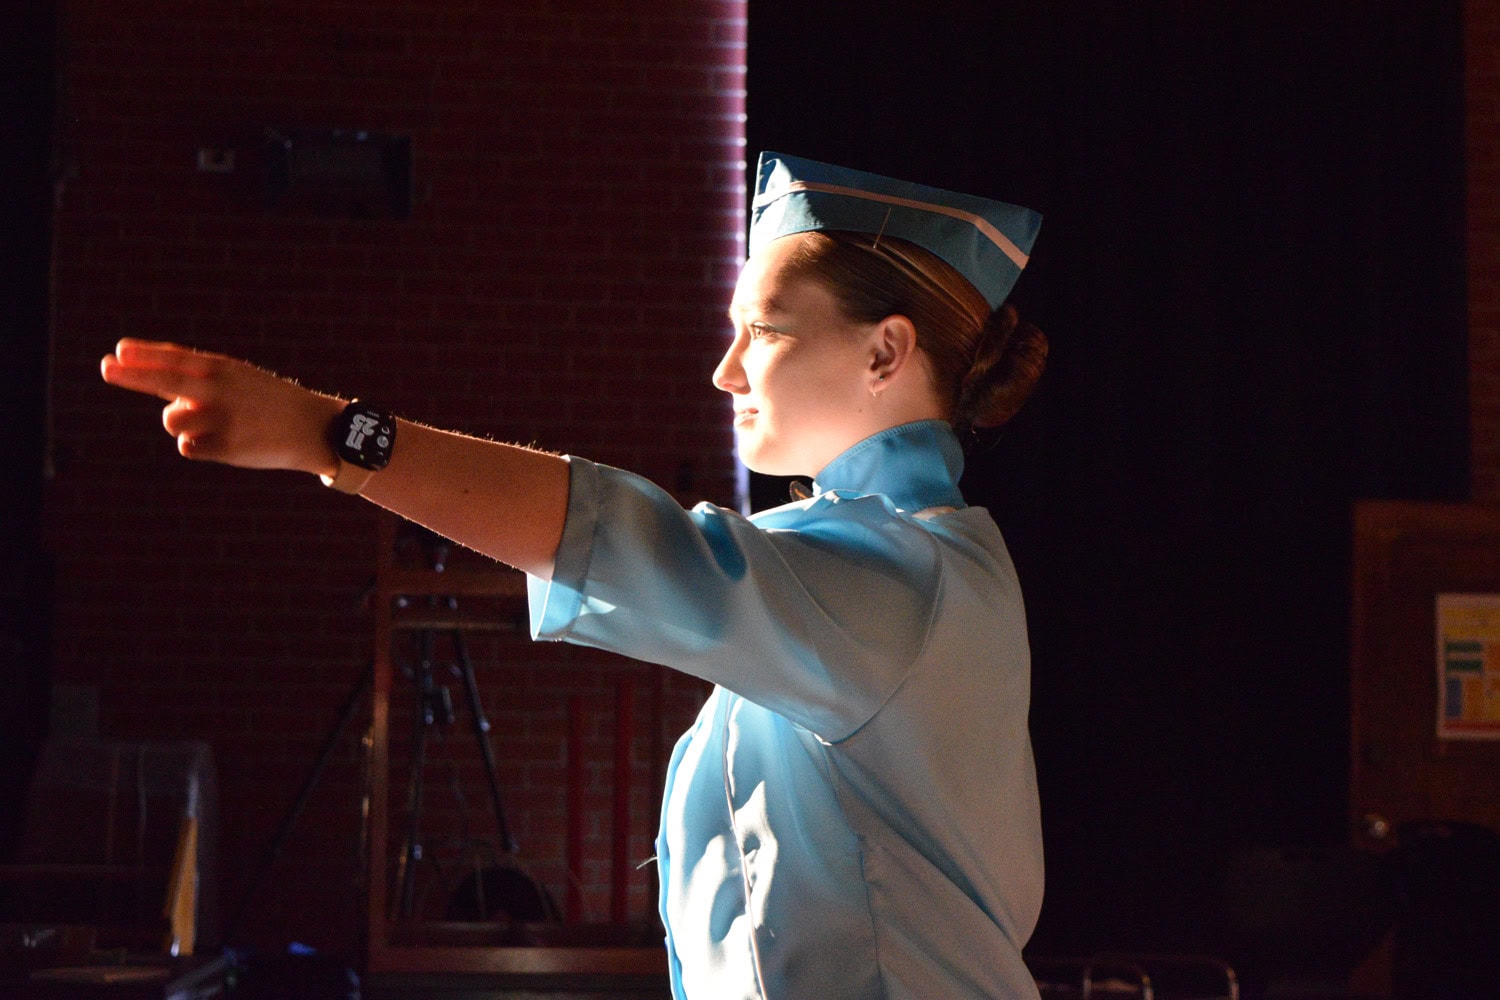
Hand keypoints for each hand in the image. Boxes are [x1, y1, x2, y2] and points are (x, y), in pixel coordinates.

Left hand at [100, 339, 342, 476]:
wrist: (310, 428)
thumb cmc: (266, 400)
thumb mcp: (236, 379)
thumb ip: (193, 379)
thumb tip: (143, 376)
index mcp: (222, 369)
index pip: (176, 358)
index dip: (145, 355)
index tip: (119, 350)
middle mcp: (220, 390)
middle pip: (165, 380)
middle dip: (131, 375)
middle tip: (106, 367)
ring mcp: (221, 418)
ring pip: (172, 420)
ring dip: (180, 423)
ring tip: (210, 424)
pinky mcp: (224, 447)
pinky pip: (187, 446)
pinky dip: (198, 446)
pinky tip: (225, 442)